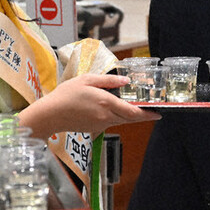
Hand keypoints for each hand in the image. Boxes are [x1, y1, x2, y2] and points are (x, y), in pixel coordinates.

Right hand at [17, 73, 160, 138]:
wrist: (50, 115)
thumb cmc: (66, 95)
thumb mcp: (87, 80)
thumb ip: (108, 81)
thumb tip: (125, 81)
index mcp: (106, 103)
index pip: (133, 111)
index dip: (148, 113)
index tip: (159, 113)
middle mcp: (106, 117)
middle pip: (130, 118)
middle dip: (142, 115)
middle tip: (153, 111)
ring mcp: (100, 125)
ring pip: (121, 121)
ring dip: (130, 116)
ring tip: (136, 108)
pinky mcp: (94, 130)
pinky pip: (110, 123)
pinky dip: (116, 117)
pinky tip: (112, 110)